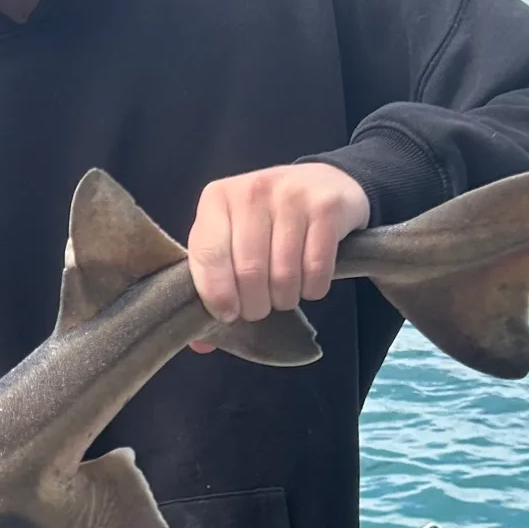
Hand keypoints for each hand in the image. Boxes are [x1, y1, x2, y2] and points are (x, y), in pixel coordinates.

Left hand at [185, 164, 369, 352]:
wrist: (322, 183)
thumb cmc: (266, 222)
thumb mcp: (231, 239)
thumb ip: (212, 282)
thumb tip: (201, 344)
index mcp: (216, 199)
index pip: (208, 256)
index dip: (217, 295)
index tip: (228, 314)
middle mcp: (252, 191)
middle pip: (248, 271)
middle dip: (254, 305)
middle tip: (259, 309)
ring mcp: (291, 195)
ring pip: (284, 274)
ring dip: (285, 299)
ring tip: (283, 295)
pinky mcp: (326, 208)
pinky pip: (317, 269)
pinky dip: (312, 289)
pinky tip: (309, 283)